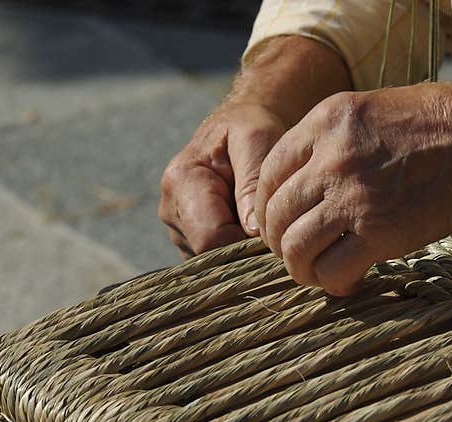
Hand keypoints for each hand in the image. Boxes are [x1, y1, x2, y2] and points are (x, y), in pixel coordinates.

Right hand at [159, 103, 285, 256]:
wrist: (238, 127)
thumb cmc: (250, 128)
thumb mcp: (257, 139)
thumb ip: (252, 182)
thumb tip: (253, 231)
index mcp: (181, 183)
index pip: (211, 239)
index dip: (247, 246)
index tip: (277, 235)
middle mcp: (173, 211)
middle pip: (212, 256)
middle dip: (248, 251)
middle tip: (278, 231)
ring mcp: (180, 230)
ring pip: (216, 264)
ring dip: (245, 253)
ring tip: (265, 225)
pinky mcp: (192, 242)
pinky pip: (219, 262)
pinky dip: (241, 254)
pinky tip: (256, 233)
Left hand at [254, 84, 451, 294]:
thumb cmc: (435, 126)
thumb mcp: (369, 112)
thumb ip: (330, 142)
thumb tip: (303, 183)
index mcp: (324, 123)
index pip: (268, 173)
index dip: (267, 208)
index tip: (280, 224)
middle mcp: (330, 158)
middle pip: (276, 214)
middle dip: (279, 243)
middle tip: (296, 255)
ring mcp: (352, 197)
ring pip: (296, 247)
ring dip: (301, 269)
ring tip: (317, 274)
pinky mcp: (379, 232)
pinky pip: (333, 270)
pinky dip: (334, 284)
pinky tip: (348, 282)